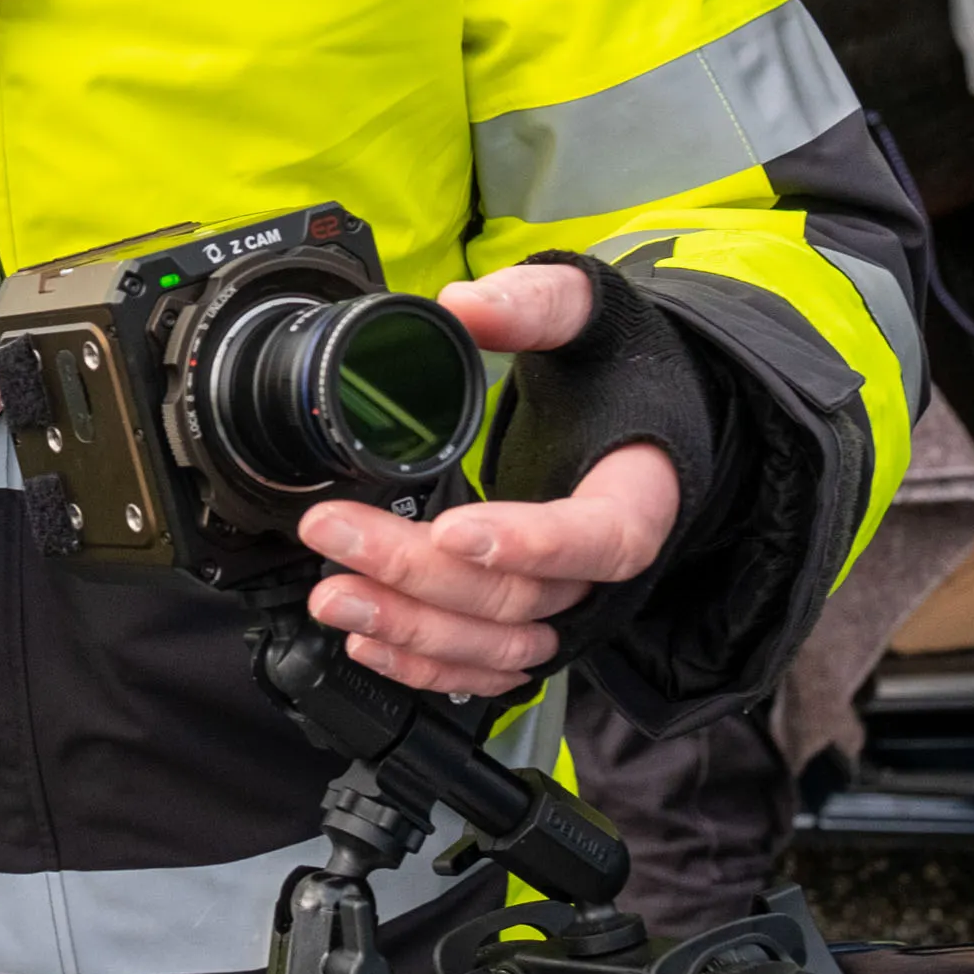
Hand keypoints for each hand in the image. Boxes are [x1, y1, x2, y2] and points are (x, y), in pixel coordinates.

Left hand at [293, 260, 679, 697]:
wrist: (640, 420)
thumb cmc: (620, 371)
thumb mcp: (591, 316)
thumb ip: (535, 306)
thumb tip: (465, 305)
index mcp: (640, 494)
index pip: (600, 536)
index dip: (528, 543)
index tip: (452, 529)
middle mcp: (607, 567)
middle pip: (520, 595)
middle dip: (419, 574)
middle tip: (335, 532)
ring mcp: (571, 605)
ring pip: (496, 644)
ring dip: (410, 630)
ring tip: (332, 596)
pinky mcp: (534, 624)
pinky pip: (486, 668)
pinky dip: (427, 668)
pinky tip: (366, 642)